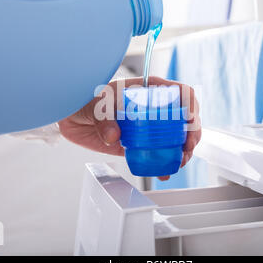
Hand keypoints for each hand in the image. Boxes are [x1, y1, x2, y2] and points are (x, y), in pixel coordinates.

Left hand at [58, 77, 201, 180]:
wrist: (71, 114)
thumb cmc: (85, 98)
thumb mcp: (97, 103)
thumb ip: (105, 118)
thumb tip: (114, 136)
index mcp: (149, 90)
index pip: (180, 93)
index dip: (191, 105)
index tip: (191, 120)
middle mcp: (153, 109)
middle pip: (183, 119)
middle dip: (192, 134)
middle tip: (187, 147)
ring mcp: (147, 128)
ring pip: (174, 139)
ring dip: (182, 152)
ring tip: (178, 162)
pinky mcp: (138, 145)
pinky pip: (156, 155)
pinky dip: (163, 165)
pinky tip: (164, 172)